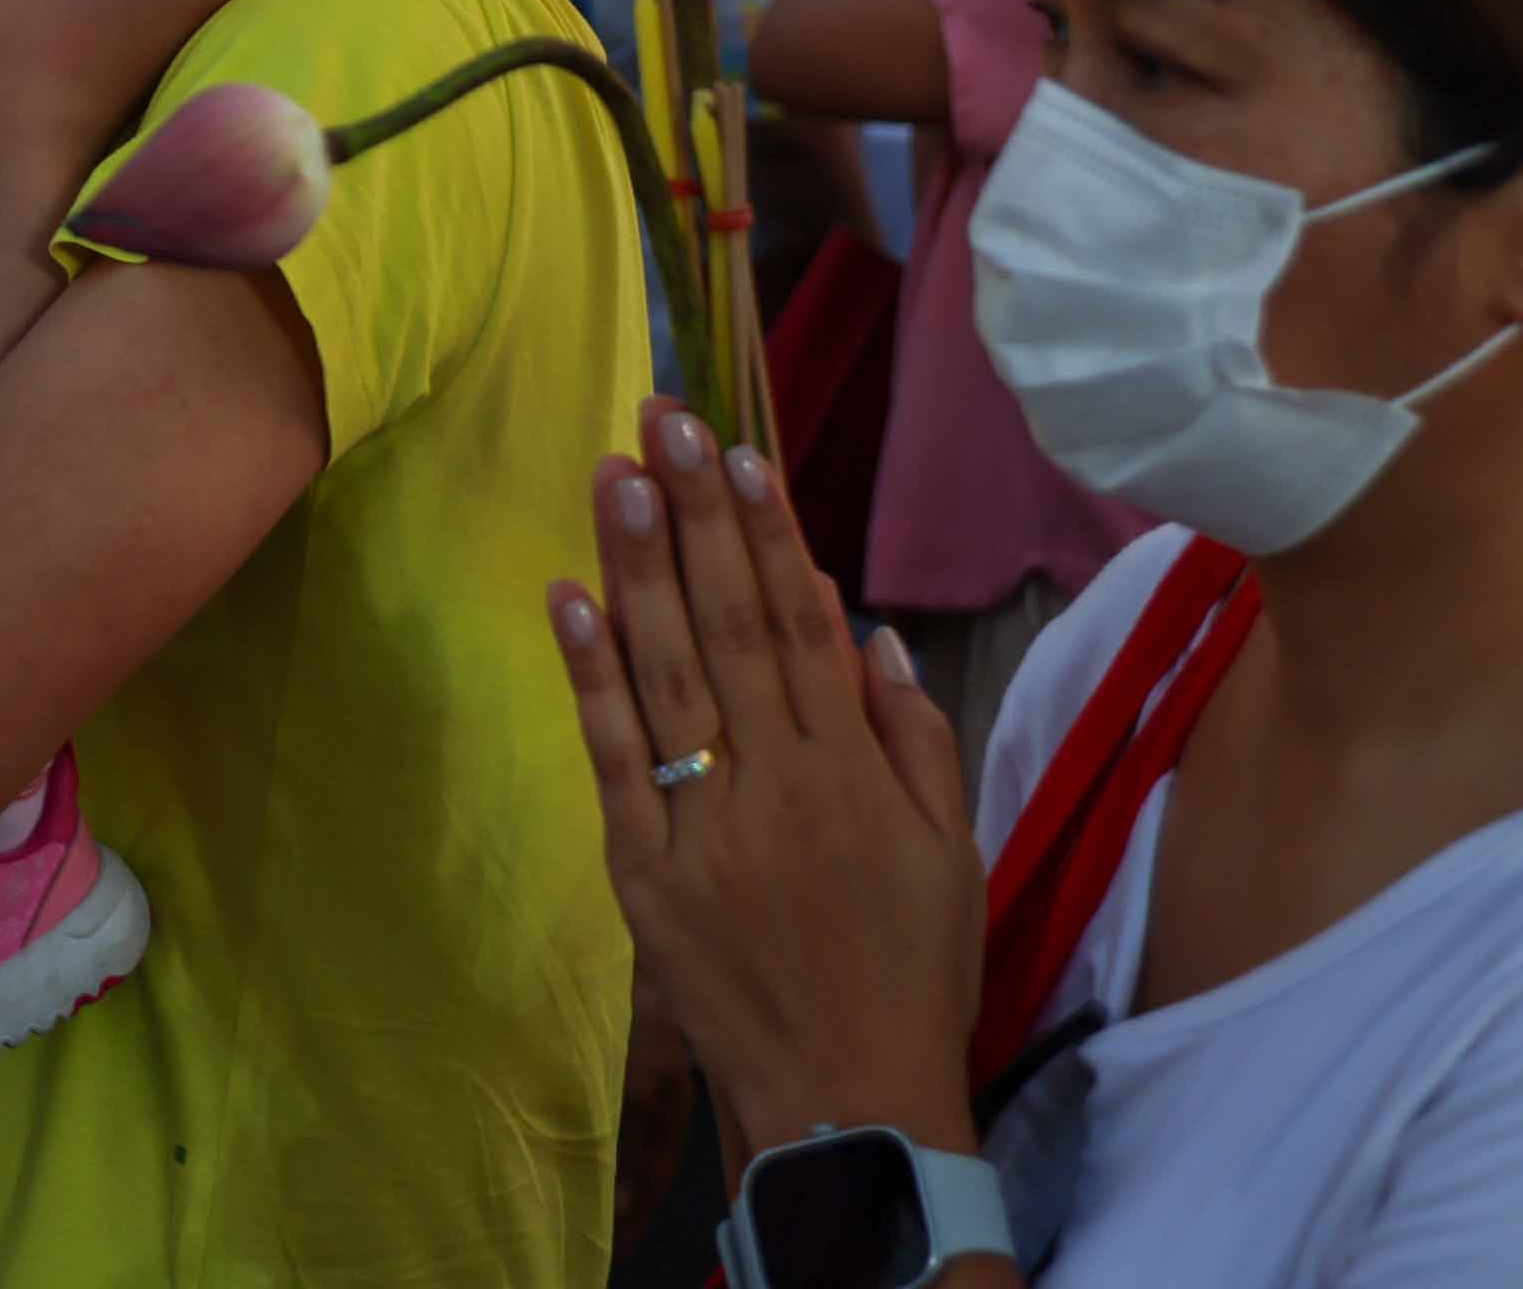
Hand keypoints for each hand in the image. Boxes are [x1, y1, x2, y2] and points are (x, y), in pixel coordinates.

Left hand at [551, 399, 981, 1177]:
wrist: (855, 1106)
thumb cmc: (915, 974)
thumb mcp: (952, 854)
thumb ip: (912, 736)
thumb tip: (864, 629)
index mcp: (854, 772)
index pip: (801, 624)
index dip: (767, 531)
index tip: (737, 449)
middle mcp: (778, 784)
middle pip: (728, 624)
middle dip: (694, 513)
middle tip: (661, 416)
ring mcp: (704, 827)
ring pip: (666, 673)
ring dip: (637, 565)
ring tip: (615, 473)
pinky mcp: (646, 874)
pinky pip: (615, 761)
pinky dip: (589, 678)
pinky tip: (569, 599)